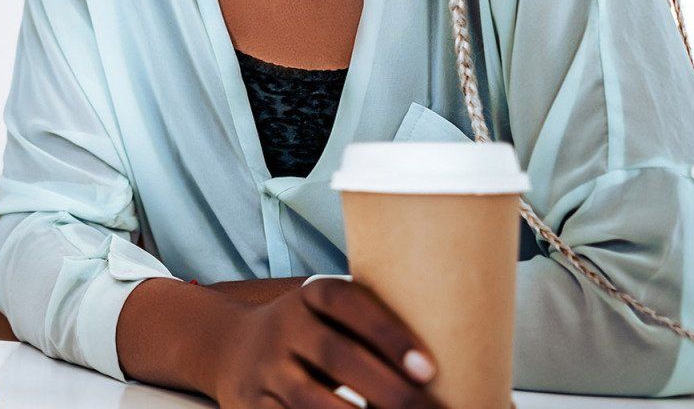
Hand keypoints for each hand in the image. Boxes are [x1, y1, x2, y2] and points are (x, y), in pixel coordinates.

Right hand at [212, 278, 439, 408]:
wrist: (230, 347)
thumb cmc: (313, 333)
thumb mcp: (331, 315)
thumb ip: (374, 325)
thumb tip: (463, 360)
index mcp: (310, 296)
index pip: (347, 303)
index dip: (387, 333)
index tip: (429, 369)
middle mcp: (284, 327)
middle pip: (335, 355)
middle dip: (388, 390)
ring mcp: (265, 368)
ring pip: (310, 400)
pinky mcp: (253, 404)